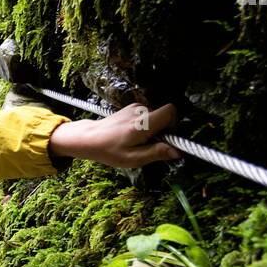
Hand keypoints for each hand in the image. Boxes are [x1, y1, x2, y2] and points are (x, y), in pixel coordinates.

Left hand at [48, 102, 181, 168]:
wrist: (89, 138)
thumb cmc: (109, 150)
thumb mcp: (133, 158)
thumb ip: (156, 153)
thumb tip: (176, 151)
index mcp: (142, 123)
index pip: (170, 111)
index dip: (173, 124)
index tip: (166, 138)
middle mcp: (140, 110)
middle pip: (164, 114)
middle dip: (163, 129)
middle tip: (149, 143)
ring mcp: (135, 107)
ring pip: (156, 116)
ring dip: (153, 128)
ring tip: (138, 140)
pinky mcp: (131, 108)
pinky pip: (147, 115)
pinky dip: (146, 125)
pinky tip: (133, 135)